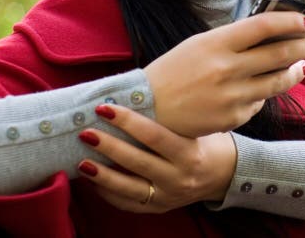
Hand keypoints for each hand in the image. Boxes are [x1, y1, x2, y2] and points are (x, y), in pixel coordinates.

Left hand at [76, 104, 235, 212]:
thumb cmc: (207, 142)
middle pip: (137, 162)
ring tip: (80, 161)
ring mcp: (167, 196)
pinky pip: (127, 203)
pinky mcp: (158, 208)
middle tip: (86, 132)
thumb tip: (132, 96)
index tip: (105, 109)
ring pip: (128, 188)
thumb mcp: (198, 129)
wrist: (224, 175)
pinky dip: (107, 192)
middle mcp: (179, 178)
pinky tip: (93, 179)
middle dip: (109, 146)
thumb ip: (170, 119)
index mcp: (189, 154)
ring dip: (101, 174)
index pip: (154, 136)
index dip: (128, 122)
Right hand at [144, 11, 304, 136]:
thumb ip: (234, 39)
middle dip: (304, 47)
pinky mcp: (234, 117)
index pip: (264, 25)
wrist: (147, 110)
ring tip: (304, 64)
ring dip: (296, 71)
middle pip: (279, 53)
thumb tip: (272, 32)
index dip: (290, 21)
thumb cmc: (174, 71)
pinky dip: (265, 93)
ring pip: (278, 81)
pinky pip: (261, 102)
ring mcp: (232, 95)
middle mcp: (227, 68)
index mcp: (216, 43)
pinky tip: (265, 88)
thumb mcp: (200, 44)